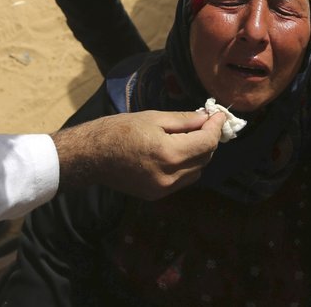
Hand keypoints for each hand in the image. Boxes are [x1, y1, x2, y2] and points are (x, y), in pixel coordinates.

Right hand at [52, 110, 225, 199]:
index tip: (219, 115)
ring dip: (199, 154)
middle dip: (208, 139)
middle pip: (205, 158)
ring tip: (190, 136)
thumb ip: (184, 120)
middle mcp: (170, 176)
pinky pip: (182, 180)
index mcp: (169, 154)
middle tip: (206, 122)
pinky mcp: (156, 195)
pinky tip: (177, 151)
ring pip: (196, 172)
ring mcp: (163, 189)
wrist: (91, 156)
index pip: (206, 142)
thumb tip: (206, 118)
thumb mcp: (153, 118)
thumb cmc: (118, 130)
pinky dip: (187, 166)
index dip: (216, 127)